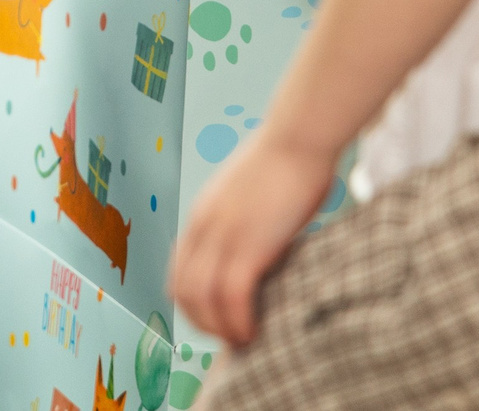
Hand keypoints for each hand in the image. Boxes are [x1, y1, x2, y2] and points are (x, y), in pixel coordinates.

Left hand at [169, 130, 338, 345]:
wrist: (300, 137)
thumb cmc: (289, 163)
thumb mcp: (252, 197)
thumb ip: (244, 224)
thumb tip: (260, 252)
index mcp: (202, 216)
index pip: (178, 271)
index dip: (192, 303)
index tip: (215, 320)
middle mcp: (203, 227)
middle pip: (182, 290)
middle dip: (201, 322)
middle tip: (229, 338)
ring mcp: (223, 235)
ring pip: (201, 299)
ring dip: (219, 328)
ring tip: (242, 340)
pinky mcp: (248, 243)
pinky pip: (231, 296)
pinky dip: (238, 321)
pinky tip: (253, 331)